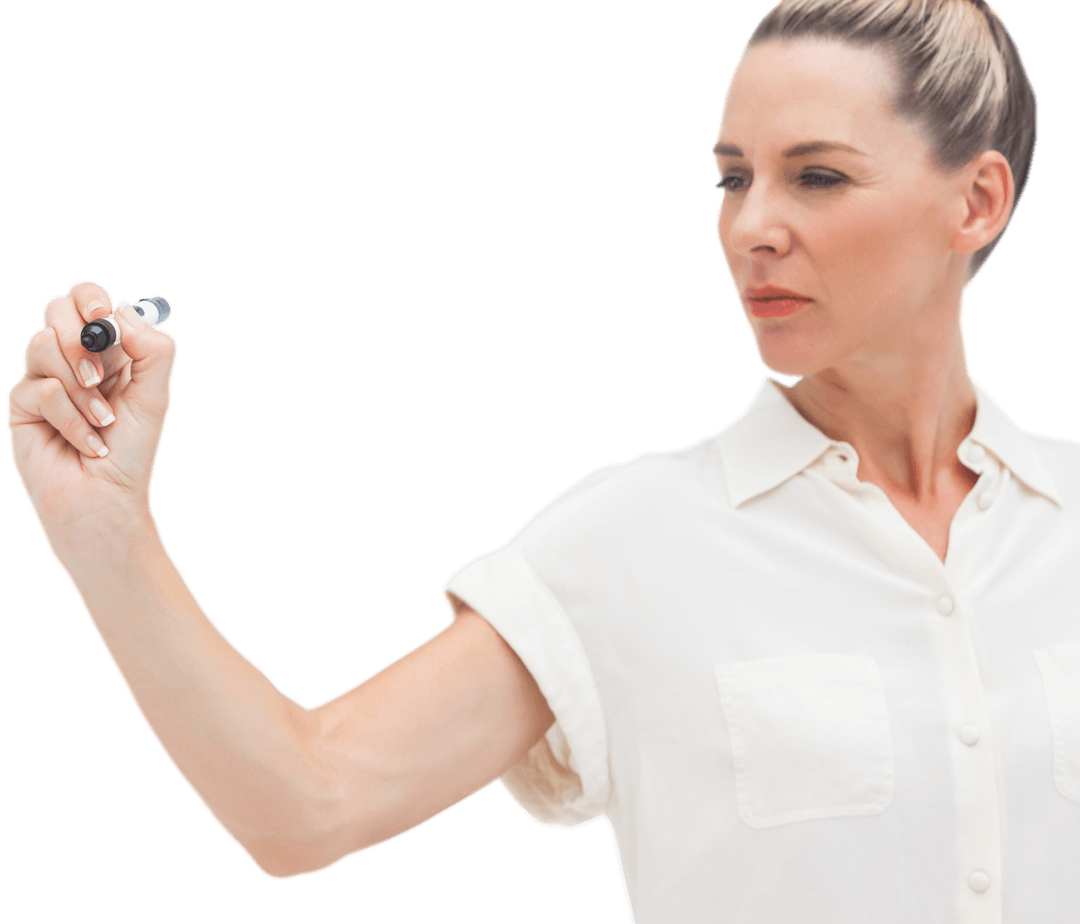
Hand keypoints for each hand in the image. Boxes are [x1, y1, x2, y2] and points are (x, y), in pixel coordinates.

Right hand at [6, 279, 178, 535]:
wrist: (106, 498)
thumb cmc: (132, 450)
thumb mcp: (155, 395)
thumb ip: (151, 349)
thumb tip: (119, 310)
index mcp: (108, 349)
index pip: (89, 300)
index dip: (91, 298)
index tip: (102, 318)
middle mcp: (73, 358)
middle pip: (56, 308)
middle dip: (81, 340)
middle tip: (100, 377)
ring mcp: (43, 376)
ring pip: (43, 342)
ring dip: (81, 387)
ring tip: (103, 420)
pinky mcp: (22, 402)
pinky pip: (42, 389)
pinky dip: (73, 419)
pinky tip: (87, 443)